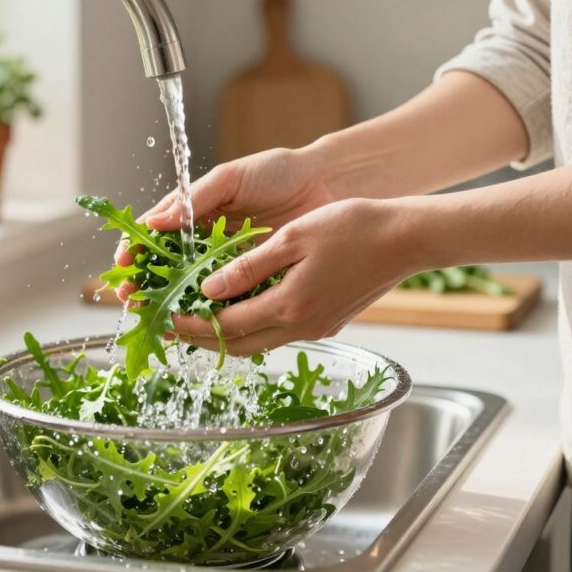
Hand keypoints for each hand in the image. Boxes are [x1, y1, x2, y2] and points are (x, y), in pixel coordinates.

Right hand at [114, 147, 336, 300]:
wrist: (327, 185)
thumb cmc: (278, 172)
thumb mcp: (231, 178)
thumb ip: (195, 199)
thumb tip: (155, 222)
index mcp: (195, 213)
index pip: (154, 234)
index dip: (135, 249)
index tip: (122, 263)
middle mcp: (206, 242)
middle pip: (166, 268)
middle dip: (145, 284)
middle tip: (131, 297)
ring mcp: (228, 264)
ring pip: (192, 290)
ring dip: (172, 305)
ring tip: (156, 316)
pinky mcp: (252, 282)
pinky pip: (227, 302)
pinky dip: (210, 314)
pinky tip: (195, 324)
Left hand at [172, 199, 417, 355]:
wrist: (406, 239)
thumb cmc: (353, 227)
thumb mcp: (293, 238)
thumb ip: (248, 267)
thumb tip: (208, 289)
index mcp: (289, 305)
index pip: (225, 326)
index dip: (191, 324)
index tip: (165, 318)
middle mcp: (301, 325)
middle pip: (238, 344)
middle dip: (200, 339)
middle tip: (169, 328)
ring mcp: (316, 327)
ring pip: (258, 343)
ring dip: (224, 336)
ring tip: (194, 323)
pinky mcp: (327, 322)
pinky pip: (277, 333)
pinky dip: (249, 328)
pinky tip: (236, 312)